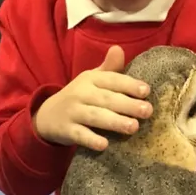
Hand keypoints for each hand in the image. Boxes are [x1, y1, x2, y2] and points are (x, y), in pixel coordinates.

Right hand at [34, 45, 152, 150]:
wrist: (47, 115)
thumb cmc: (80, 96)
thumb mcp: (92, 80)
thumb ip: (110, 68)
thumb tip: (119, 48)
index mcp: (91, 79)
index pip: (112, 80)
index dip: (129, 84)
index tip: (146, 91)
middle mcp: (81, 93)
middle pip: (106, 98)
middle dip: (127, 104)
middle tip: (148, 111)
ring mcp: (72, 112)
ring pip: (95, 116)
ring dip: (114, 122)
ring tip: (134, 127)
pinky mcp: (66, 130)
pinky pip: (79, 135)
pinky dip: (91, 140)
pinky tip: (104, 145)